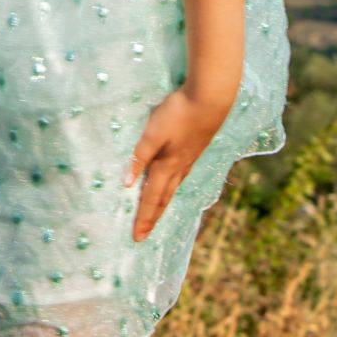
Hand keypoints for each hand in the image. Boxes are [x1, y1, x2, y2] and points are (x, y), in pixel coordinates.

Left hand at [127, 83, 229, 242]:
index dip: (143, 218)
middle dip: (153, 217)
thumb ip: (139, 157)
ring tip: (159, 213)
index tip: (137, 237)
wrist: (210, 98)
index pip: (151, 198)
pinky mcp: (196, 148)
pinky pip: (182, 175)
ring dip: (164, 203)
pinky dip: (175, 186)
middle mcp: (179, 167)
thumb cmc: (178, 113)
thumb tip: (126, 184)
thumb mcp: (152, 133)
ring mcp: (190, 158)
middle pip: (163, 198)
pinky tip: (176, 181)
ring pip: (174, 187)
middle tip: (145, 233)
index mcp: (166, 166)